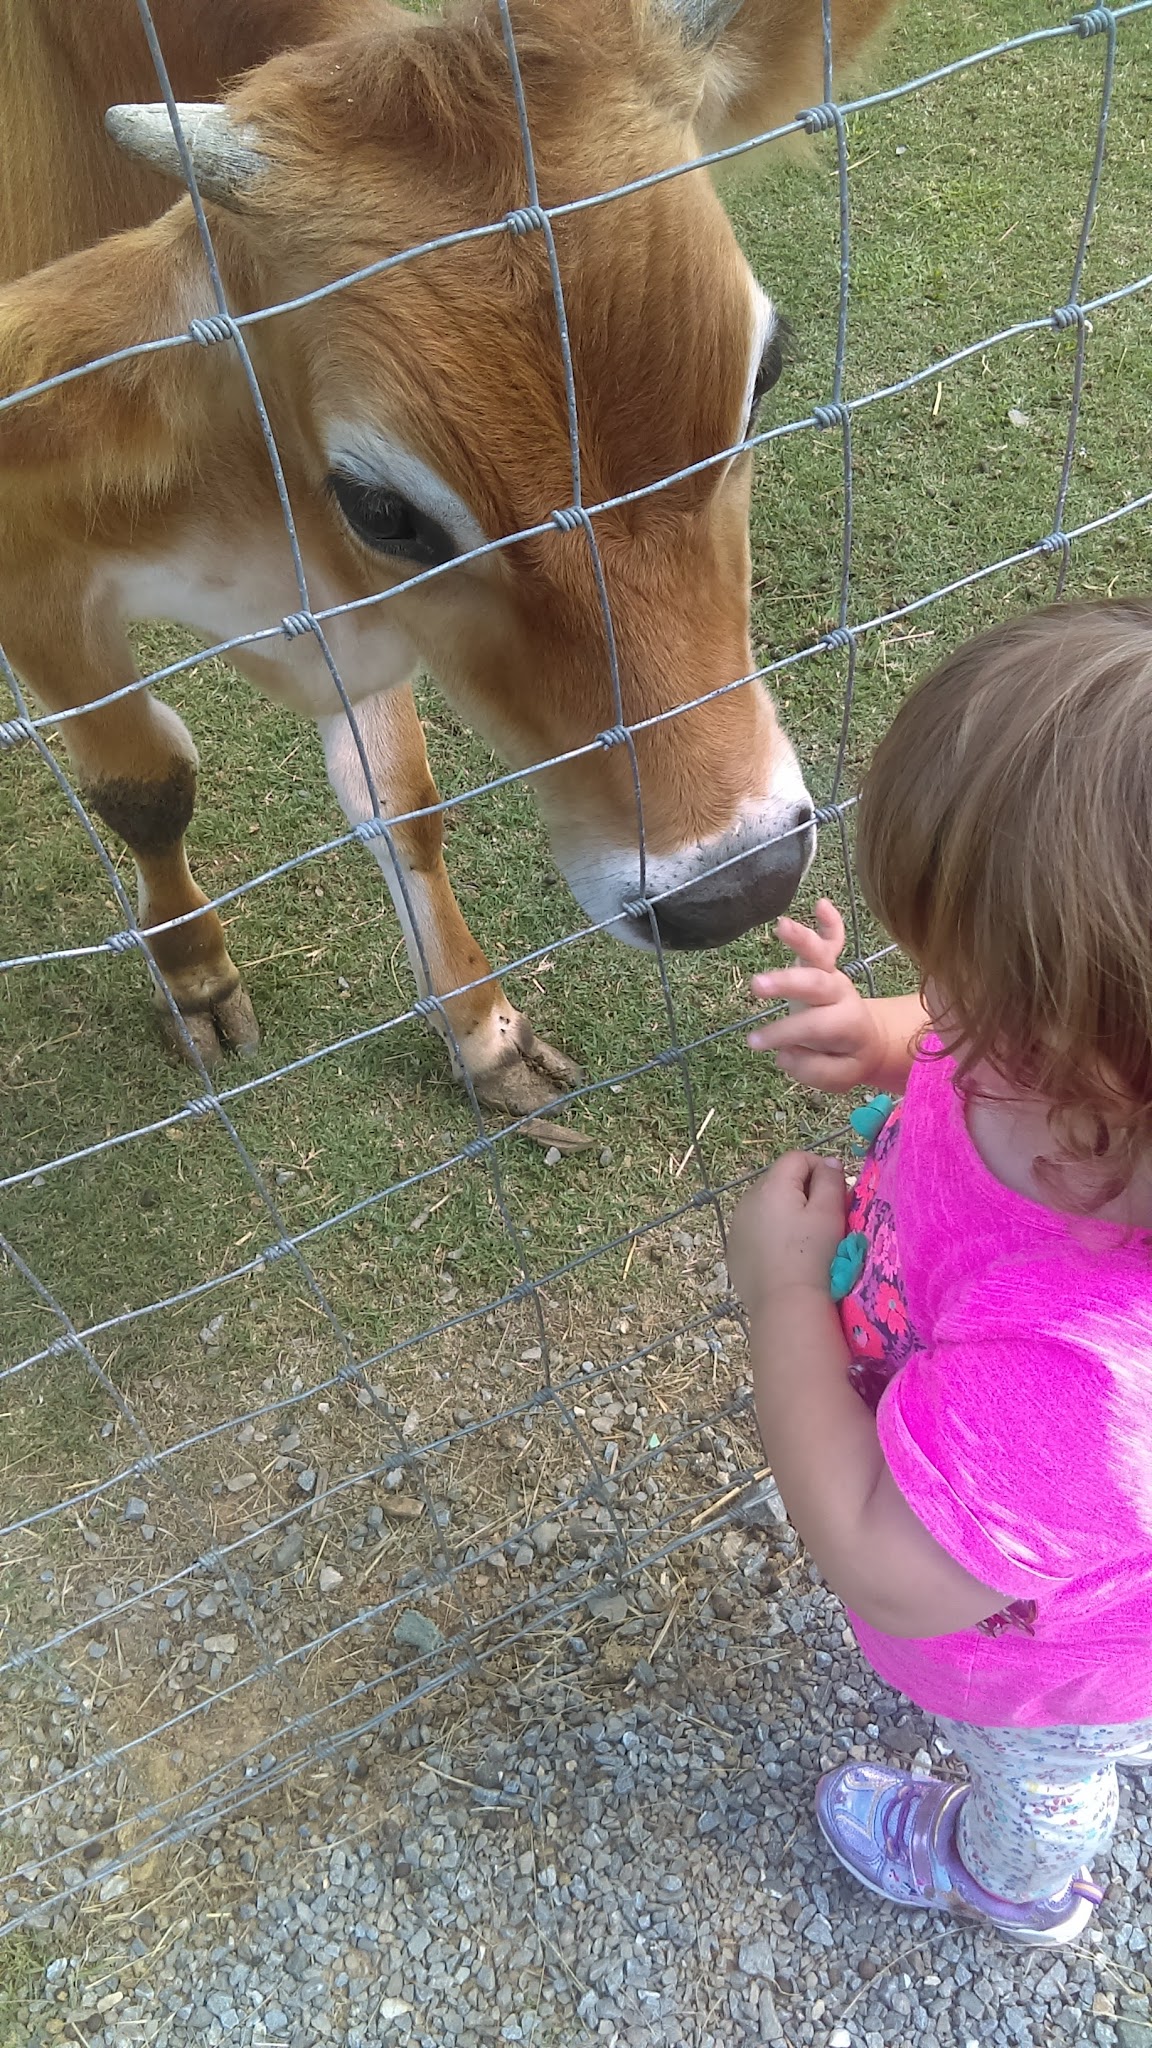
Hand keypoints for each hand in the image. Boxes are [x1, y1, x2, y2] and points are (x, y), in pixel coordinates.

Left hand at [727, 1151, 847, 1317]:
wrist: (785, 1304)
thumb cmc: (813, 1256)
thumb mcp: (830, 1213)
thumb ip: (831, 1180)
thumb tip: (829, 1163)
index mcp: (771, 1186)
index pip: (797, 1158)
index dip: (820, 1169)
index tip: (836, 1193)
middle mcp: (747, 1200)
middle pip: (779, 1181)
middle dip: (803, 1191)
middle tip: (824, 1218)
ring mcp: (737, 1226)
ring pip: (766, 1206)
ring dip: (785, 1213)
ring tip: (803, 1240)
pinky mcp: (734, 1250)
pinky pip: (755, 1230)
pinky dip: (770, 1235)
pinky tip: (785, 1256)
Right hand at [746, 899, 884, 1093]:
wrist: (871, 1039)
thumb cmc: (848, 1057)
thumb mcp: (840, 1078)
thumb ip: (815, 1070)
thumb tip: (786, 1054)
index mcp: (846, 1024)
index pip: (814, 1026)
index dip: (784, 1033)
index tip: (755, 1043)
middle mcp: (840, 995)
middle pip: (816, 984)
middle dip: (786, 983)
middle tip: (757, 985)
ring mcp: (834, 976)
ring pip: (821, 956)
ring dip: (802, 939)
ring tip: (781, 925)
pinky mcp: (829, 966)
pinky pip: (833, 942)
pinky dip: (831, 922)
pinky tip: (821, 904)